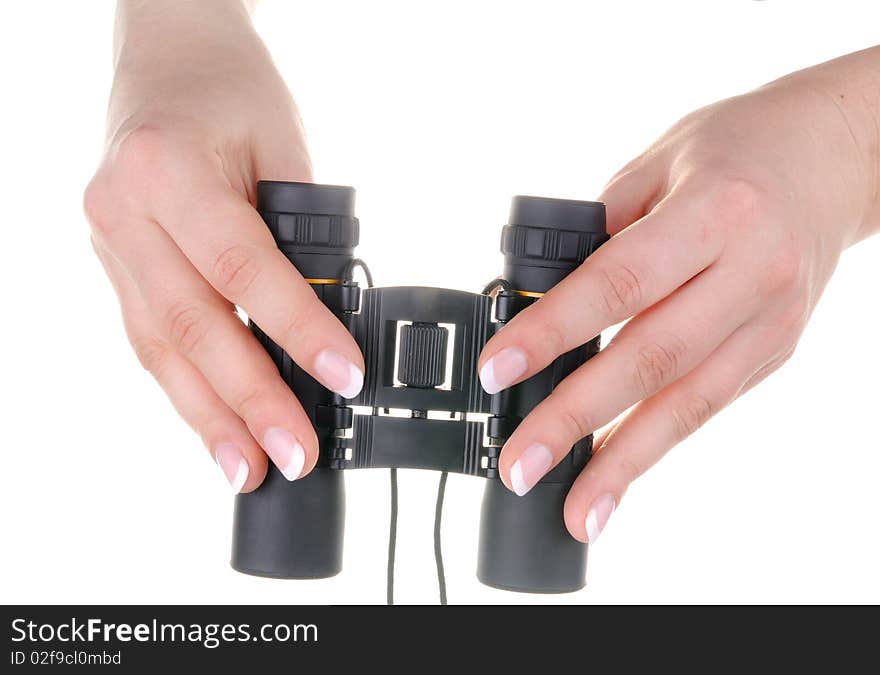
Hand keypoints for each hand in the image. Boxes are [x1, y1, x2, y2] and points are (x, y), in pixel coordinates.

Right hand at [84, 1, 363, 492]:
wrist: (167, 55)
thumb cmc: (231, 90)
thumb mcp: (282, 142)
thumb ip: (299, 229)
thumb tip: (327, 318)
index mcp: (166, 169)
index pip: (242, 267)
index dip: (296, 330)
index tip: (344, 378)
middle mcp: (124, 212)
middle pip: (193, 325)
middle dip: (250, 401)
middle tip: (293, 454)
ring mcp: (108, 243)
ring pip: (160, 348)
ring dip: (208, 416)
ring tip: (248, 468)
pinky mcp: (114, 265)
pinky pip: (149, 338)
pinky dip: (185, 389)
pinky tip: (214, 427)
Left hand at [477, 48, 879, 542]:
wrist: (830, 159)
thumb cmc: (734, 152)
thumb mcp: (657, 163)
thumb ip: (601, 231)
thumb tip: (539, 299)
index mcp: (713, 213)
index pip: (618, 283)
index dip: (552, 332)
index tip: (498, 371)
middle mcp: (750, 273)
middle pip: (649, 358)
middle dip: (576, 419)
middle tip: (520, 464)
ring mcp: (768, 321)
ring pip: (686, 403)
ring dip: (622, 461)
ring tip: (576, 508)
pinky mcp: (772, 352)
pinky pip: (707, 407)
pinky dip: (656, 444)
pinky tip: (616, 474)